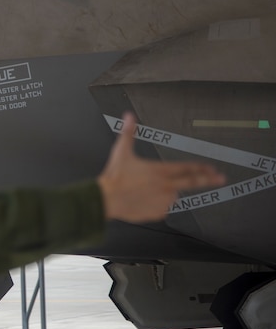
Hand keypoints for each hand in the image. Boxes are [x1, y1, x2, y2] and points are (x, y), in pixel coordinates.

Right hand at [97, 112, 224, 222]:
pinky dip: (157, 203)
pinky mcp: (158, 212)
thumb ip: (129, 132)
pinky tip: (144, 199)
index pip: (186, 168)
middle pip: (192, 182)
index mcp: (160, 171)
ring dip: (166, 191)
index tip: (212, 168)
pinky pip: (162, 208)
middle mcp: (165, 186)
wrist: (106, 199)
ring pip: (172, 195)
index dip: (201, 168)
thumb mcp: (122, 151)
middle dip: (209, 180)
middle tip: (221, 178)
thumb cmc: (114, 177)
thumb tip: (129, 116)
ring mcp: (163, 201)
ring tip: (147, 189)